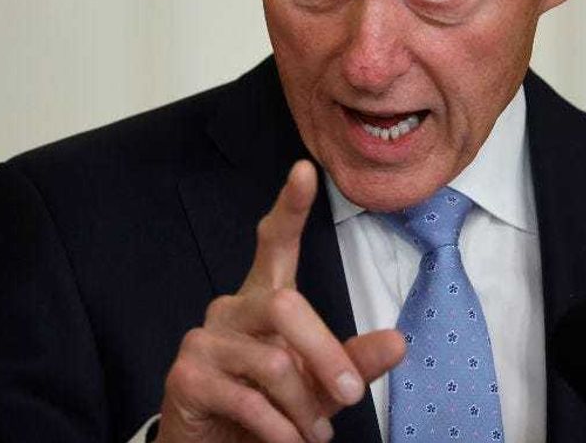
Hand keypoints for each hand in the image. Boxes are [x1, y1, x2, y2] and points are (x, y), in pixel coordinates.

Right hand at [156, 160, 405, 441]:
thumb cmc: (271, 408)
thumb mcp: (320, 384)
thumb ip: (353, 361)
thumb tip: (399, 342)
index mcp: (264, 297)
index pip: (274, 242)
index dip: (290, 207)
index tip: (305, 170)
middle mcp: (231, 307)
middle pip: (287, 306)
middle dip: (327, 355)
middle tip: (353, 397)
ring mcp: (204, 338)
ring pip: (274, 362)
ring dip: (304, 408)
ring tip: (315, 434)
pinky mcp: (186, 374)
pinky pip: (247, 399)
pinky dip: (279, 429)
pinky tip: (288, 441)